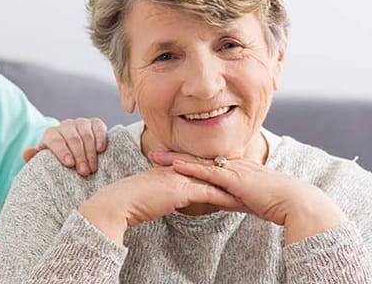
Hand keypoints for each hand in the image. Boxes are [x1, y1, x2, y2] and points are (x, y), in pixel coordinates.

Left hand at [22, 117, 107, 176]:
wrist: (71, 150)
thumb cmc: (56, 159)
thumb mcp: (44, 160)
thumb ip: (34, 157)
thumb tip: (27, 152)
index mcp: (51, 134)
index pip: (55, 140)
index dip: (62, 151)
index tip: (69, 164)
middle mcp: (65, 125)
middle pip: (72, 139)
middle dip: (79, 156)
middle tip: (84, 172)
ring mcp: (80, 123)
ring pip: (86, 134)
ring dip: (90, 152)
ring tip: (92, 168)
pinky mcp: (94, 123)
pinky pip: (98, 126)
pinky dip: (100, 137)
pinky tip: (100, 150)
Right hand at [77, 166, 245, 242]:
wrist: (119, 202)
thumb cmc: (130, 200)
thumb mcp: (150, 191)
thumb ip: (163, 189)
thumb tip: (169, 196)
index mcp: (173, 167)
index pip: (202, 168)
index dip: (219, 173)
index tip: (235, 179)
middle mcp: (179, 169)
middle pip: (213, 171)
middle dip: (233, 179)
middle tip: (251, 184)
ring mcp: (181, 178)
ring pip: (215, 181)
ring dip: (234, 189)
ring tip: (251, 195)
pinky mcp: (182, 190)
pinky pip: (209, 193)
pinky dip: (225, 199)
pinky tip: (239, 204)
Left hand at [151, 151, 347, 243]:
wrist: (294, 202)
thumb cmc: (277, 203)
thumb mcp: (250, 199)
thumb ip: (235, 197)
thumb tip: (222, 200)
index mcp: (236, 169)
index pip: (206, 162)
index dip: (187, 159)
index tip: (168, 157)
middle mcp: (232, 165)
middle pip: (198, 158)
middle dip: (175, 155)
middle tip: (154, 152)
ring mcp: (233, 170)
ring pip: (199, 162)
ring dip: (176, 159)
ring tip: (156, 156)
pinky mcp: (234, 179)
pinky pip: (208, 172)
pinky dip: (191, 168)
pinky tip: (175, 166)